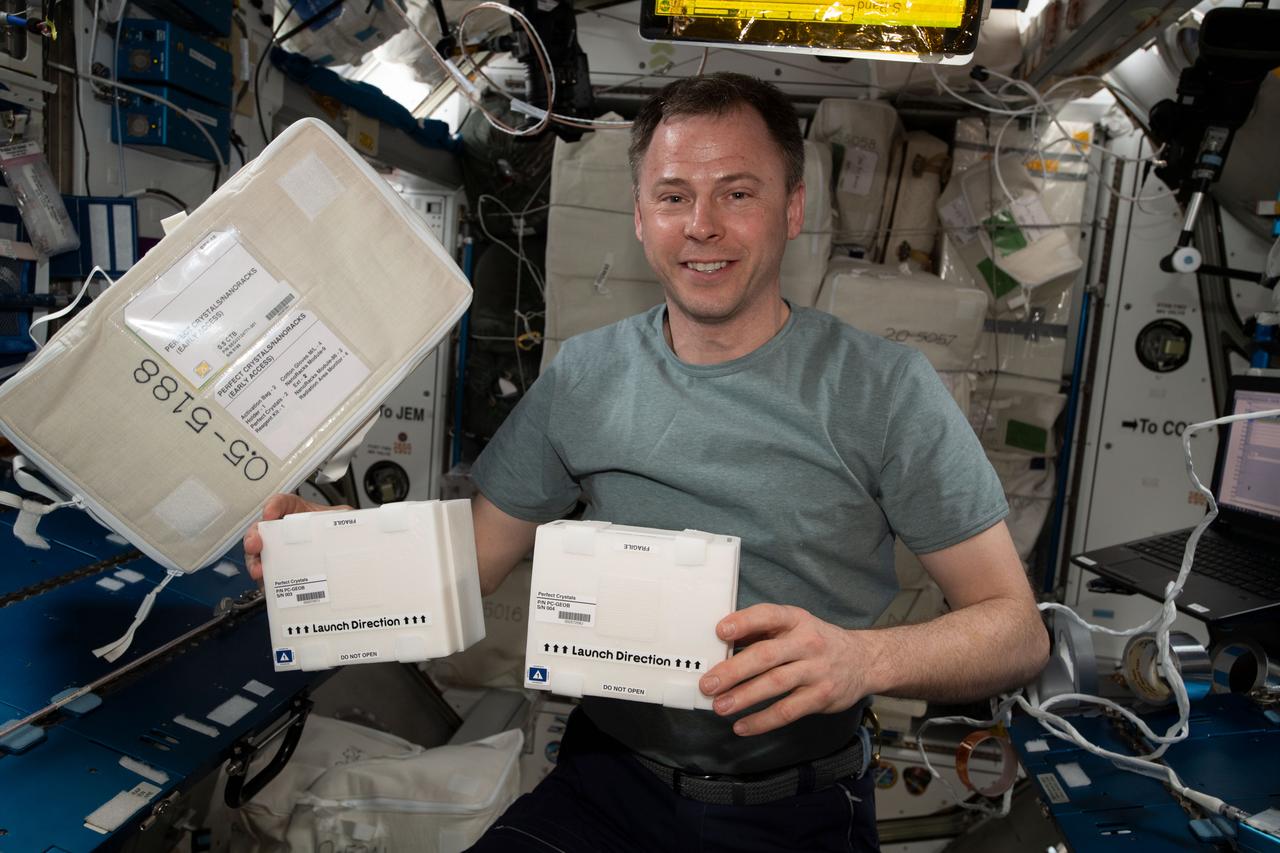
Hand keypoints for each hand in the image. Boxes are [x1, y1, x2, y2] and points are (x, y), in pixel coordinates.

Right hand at [243, 493, 348, 580]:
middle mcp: (281, 532)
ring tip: (259, 571)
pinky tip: (268, 586)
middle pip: (259, 531)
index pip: (281, 503)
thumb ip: (343, 516)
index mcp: (296, 512)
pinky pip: (267, 578)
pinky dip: (265, 583)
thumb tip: (350, 519)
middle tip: (256, 545)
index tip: (270, 513)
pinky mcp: (279, 571)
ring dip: (254, 563)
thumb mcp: (340, 519)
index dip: (273, 506)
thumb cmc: (332, 532)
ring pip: (257, 556)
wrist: (338, 551)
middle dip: (253, 537)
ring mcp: (277, 552)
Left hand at [698, 604, 867, 736]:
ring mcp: (816, 670)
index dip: (744, 622)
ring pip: (775, 684)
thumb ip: (761, 632)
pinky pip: (788, 711)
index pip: (768, 616)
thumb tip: (721, 645)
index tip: (720, 631)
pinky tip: (742, 726)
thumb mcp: (794, 627)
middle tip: (708, 684)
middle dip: (734, 670)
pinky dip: (763, 720)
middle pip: (766, 655)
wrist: (864, 660)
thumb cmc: (816, 642)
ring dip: (744, 697)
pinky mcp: (821, 696)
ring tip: (720, 707)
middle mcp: (807, 643)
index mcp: (796, 620)